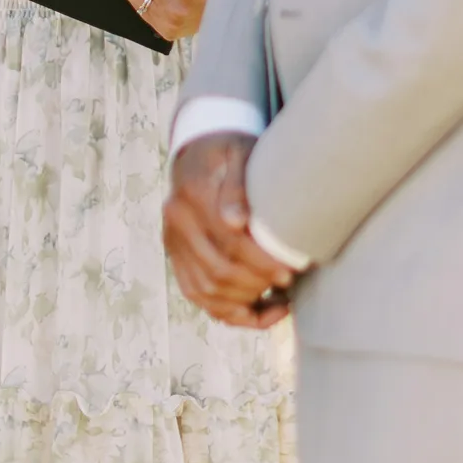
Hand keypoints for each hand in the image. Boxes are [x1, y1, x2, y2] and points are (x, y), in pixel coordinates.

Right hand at [163, 133, 292, 328]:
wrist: (200, 153)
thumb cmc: (230, 152)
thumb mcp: (240, 154)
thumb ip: (238, 185)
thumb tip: (236, 222)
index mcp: (192, 193)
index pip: (229, 240)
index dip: (261, 260)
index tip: (289, 268)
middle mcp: (176, 221)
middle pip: (218, 270)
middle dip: (257, 283)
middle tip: (288, 280)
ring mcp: (174, 243)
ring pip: (207, 290)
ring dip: (245, 301)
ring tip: (277, 296)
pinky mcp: (177, 258)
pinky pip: (199, 295)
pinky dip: (230, 310)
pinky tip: (260, 308)